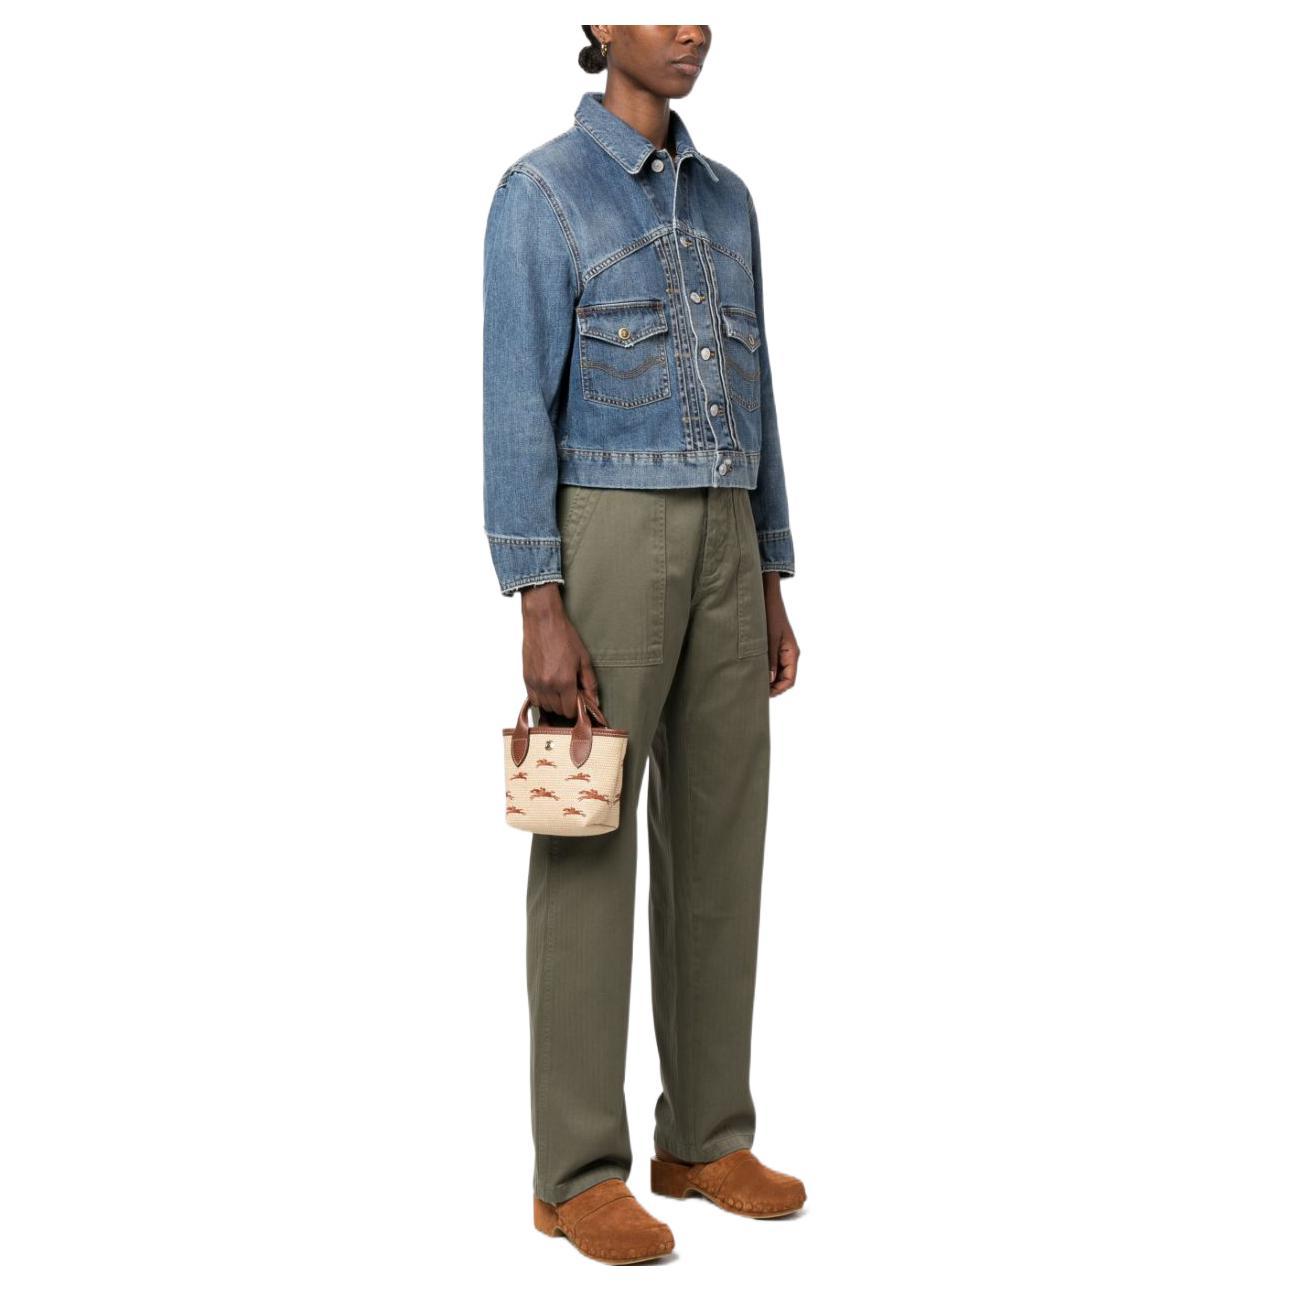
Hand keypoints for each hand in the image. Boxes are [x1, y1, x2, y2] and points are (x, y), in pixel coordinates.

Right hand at [519, 583, 599, 718]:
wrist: (543, 621)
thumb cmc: (564, 636)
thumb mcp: (583, 659)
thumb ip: (590, 683)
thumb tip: (595, 701)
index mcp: (565, 681)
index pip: (570, 710)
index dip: (576, 708)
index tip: (579, 700)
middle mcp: (548, 685)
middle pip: (558, 710)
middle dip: (566, 705)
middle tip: (571, 691)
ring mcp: (535, 682)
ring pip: (545, 706)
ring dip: (553, 702)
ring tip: (559, 688)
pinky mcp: (526, 678)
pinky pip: (533, 699)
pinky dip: (541, 698)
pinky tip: (548, 687)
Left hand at [763, 574, 798, 696]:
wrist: (769, 598)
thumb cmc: (770, 616)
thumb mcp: (769, 639)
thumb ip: (770, 660)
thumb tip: (769, 681)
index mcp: (792, 653)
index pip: (789, 681)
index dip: (778, 690)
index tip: (763, 694)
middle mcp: (789, 654)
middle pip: (784, 679)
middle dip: (772, 687)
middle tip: (755, 691)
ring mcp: (783, 651)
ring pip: (778, 673)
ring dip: (768, 679)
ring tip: (752, 682)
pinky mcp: (775, 647)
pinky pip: (773, 664)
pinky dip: (765, 670)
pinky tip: (753, 670)